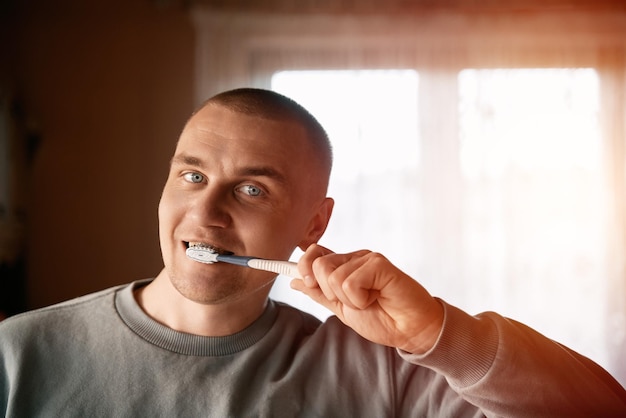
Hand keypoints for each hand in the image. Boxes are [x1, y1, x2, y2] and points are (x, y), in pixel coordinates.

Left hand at [291, 244, 443, 353]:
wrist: (409, 331)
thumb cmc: (382, 319)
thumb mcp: (341, 309)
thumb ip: (318, 294)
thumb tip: (294, 281)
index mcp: (344, 266)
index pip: (314, 255)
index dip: (302, 265)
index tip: (293, 276)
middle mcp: (354, 258)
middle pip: (318, 265)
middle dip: (330, 292)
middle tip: (353, 301)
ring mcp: (367, 259)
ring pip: (333, 276)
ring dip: (349, 299)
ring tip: (369, 301)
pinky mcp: (379, 264)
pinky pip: (350, 282)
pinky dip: (360, 299)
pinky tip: (377, 297)